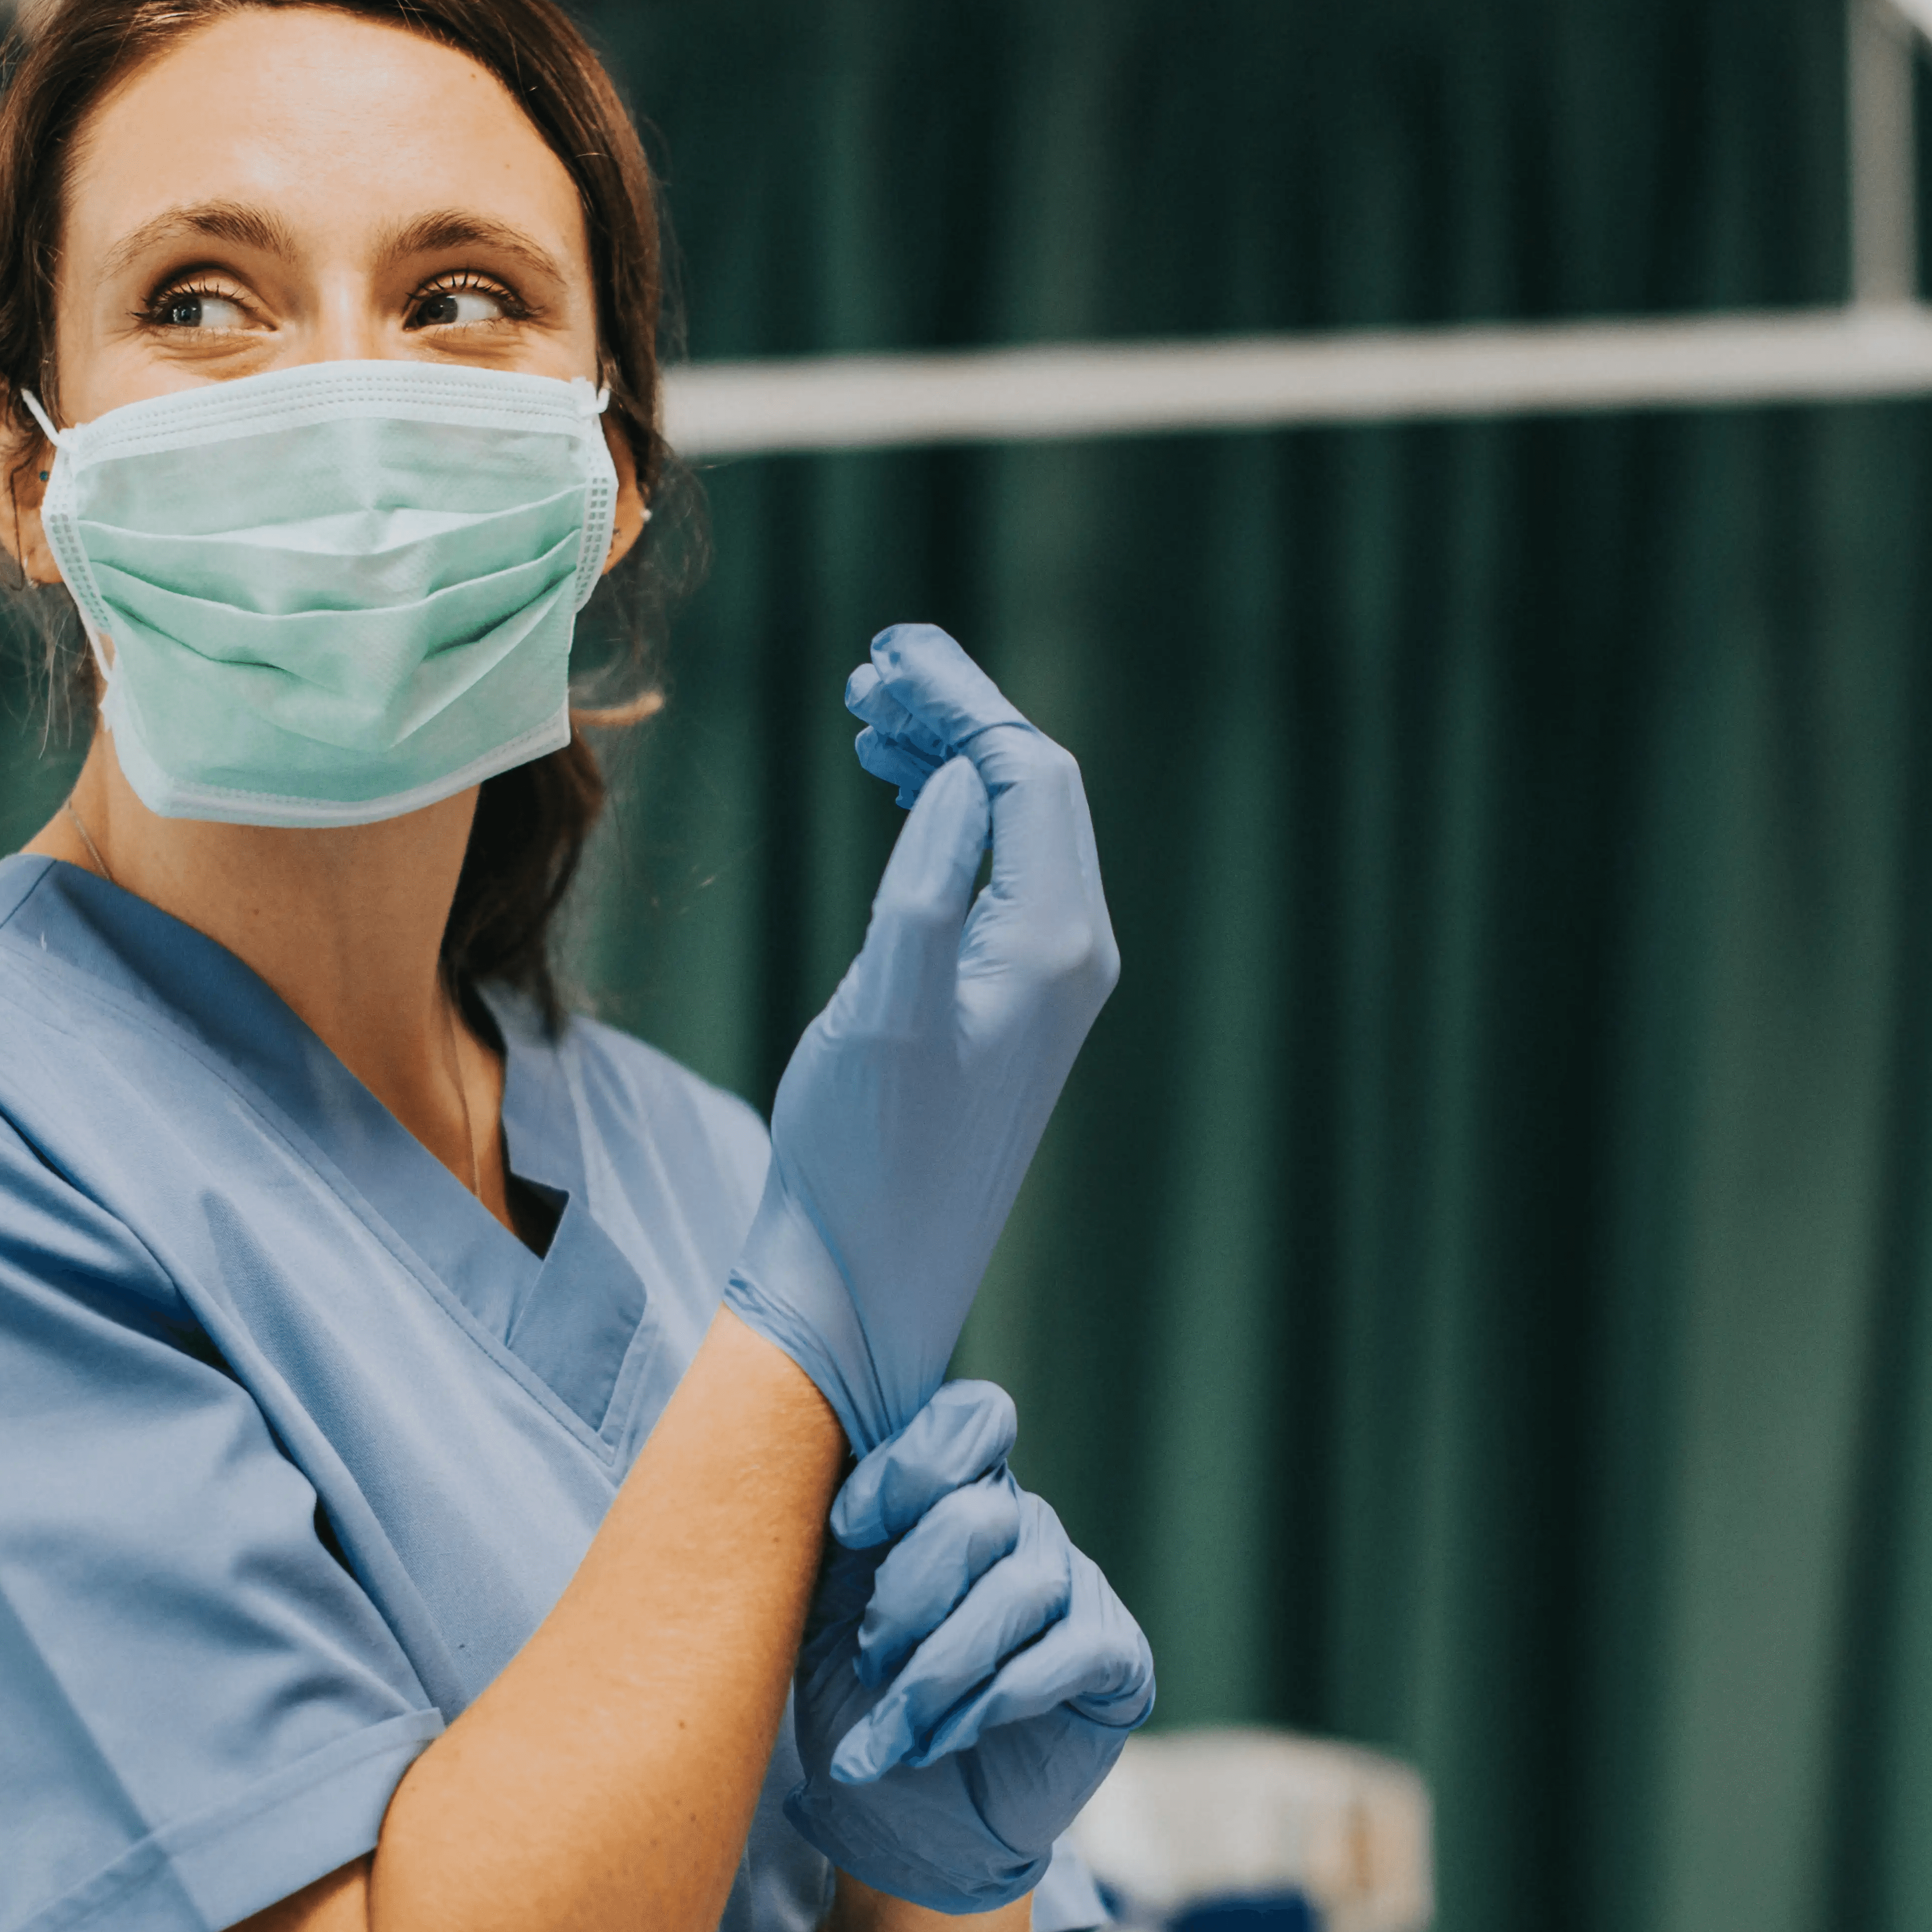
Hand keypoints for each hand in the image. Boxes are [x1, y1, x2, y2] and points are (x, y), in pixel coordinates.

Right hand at [723, 626, 1117, 1454]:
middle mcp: (1070, 955)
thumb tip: (960, 781)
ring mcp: (1044, 982)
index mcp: (1052, 944)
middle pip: (1032, 786)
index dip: (962, 701)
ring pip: (1012, 826)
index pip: (1029, 772)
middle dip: (956, 716)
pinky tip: (896, 799)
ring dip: (947, 761)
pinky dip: (946, 819)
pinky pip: (994, 874)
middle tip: (868, 672)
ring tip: (867, 719)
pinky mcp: (1007, 1007)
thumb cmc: (862, 1156)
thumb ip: (927, 885)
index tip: (885, 656)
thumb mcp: (882, 1008)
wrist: (865, 1276)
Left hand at [788, 1382, 1154, 1916]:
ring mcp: (1077, 1587)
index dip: (909, 1466)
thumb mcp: (825, 1611)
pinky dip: (996, 1699)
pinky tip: (948, 1737)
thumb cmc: (859, 1701)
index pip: (968, 1421)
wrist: (903, 1819)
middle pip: (979, 1513)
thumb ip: (838, 1539)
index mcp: (955, 1494)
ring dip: (938, 1669)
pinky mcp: (1115, 1658)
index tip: (845, 1530)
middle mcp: (1024, 1525)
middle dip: (907, 1596)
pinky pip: (1069, 1652)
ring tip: (894, 1728)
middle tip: (867, 1663)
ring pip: (1018, 1591)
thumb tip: (822, 1482)